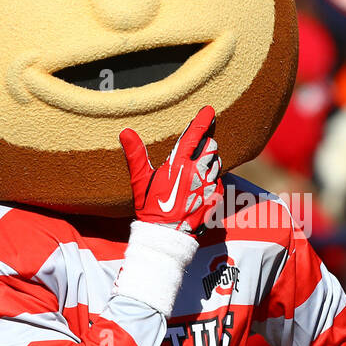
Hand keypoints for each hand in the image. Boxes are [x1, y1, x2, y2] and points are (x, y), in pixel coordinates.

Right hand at [119, 106, 220, 234]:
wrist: (166, 236)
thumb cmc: (151, 207)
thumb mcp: (139, 181)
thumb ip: (135, 155)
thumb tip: (125, 132)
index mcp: (179, 165)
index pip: (194, 136)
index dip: (202, 121)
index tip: (209, 110)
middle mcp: (197, 173)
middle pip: (210, 147)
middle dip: (206, 143)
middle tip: (197, 147)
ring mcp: (209, 185)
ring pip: (217, 163)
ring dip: (210, 161)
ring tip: (196, 168)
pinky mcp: (216, 197)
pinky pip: (219, 181)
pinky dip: (213, 179)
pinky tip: (200, 185)